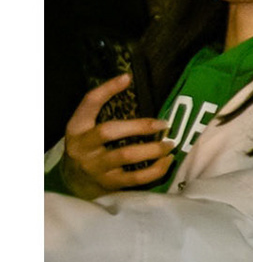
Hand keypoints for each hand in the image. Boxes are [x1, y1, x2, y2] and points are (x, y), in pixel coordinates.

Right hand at [59, 75, 173, 198]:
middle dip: (140, 126)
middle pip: (109, 132)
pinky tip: (167, 161)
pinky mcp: (110, 184)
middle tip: (164, 124)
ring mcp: (96, 167)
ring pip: (126, 155)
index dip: (106, 89)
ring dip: (153, 149)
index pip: (88, 104)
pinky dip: (157, 169)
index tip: (127, 77)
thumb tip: (131, 84)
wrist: (74, 183)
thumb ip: (103, 113)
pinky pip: (137, 177)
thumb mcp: (87, 129)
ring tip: (170, 144)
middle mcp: (83, 147)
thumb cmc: (89, 149)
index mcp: (76, 129)